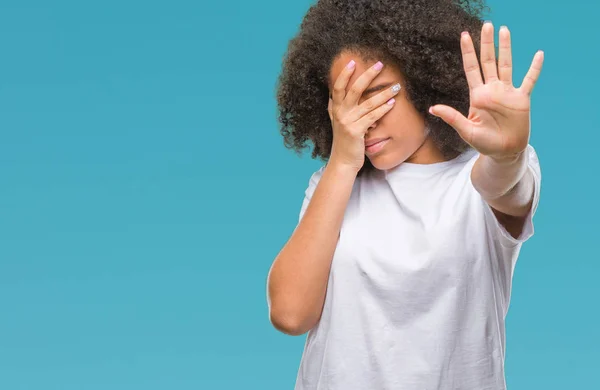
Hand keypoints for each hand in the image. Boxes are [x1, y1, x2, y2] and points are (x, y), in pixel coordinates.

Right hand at [328, 60, 400, 171]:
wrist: (343, 161)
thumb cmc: (344, 141)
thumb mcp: (337, 122)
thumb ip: (335, 108)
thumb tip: (332, 95)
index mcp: (335, 109)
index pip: (338, 87)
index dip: (344, 74)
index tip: (353, 62)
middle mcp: (340, 113)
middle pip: (354, 89)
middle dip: (368, 75)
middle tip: (380, 64)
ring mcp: (348, 122)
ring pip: (368, 103)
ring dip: (384, 93)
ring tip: (397, 86)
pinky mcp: (356, 131)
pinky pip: (372, 117)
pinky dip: (383, 109)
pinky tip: (392, 103)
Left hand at [429, 22, 543, 160]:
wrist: (503, 152)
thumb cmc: (483, 143)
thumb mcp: (466, 130)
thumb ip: (452, 117)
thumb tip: (432, 108)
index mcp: (477, 95)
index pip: (471, 69)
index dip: (468, 52)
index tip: (464, 35)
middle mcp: (492, 90)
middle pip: (489, 61)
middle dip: (487, 44)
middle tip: (486, 25)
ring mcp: (507, 93)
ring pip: (507, 65)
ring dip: (506, 48)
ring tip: (504, 30)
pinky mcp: (521, 99)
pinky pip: (529, 80)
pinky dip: (534, 68)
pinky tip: (538, 55)